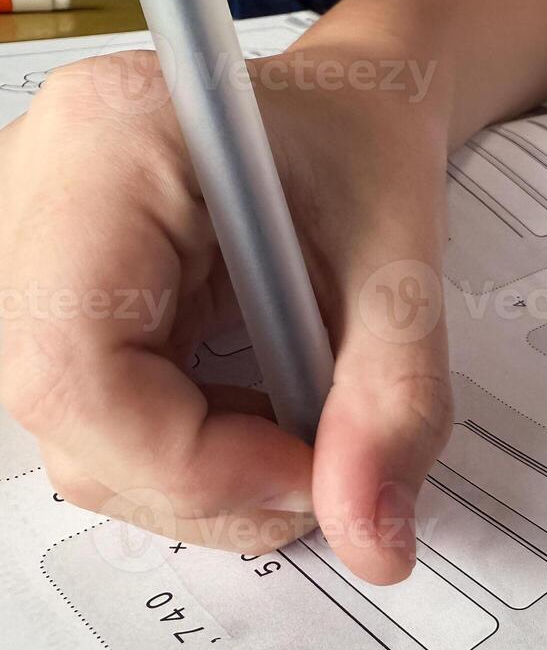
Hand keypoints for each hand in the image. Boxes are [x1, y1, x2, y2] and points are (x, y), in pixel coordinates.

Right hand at [0, 48, 452, 583]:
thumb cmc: (365, 149)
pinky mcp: (51, 286)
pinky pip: (93, 412)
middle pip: (67, 412)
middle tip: (324, 467)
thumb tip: (373, 541)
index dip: (192, 461)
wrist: (348, 109)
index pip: (76, 364)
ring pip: (75, 432)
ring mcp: (27, 239)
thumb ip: (395, 402)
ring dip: (200, 472)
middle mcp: (33, 187)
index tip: (312, 475)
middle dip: (207, 480)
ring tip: (299, 426)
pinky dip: (185, 445)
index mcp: (109, 144)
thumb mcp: (404, 267)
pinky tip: (252, 406)